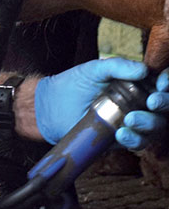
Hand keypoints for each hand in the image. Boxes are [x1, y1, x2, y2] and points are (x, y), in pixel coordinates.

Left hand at [35, 58, 166, 147]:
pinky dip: (134, 139)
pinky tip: (121, 134)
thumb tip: (144, 70)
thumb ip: (116, 66)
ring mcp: (134, 121)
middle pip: (165, 105)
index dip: (167, 82)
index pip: (162, 82)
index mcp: (137, 82)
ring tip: (130, 119)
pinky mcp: (124, 138)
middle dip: (164, 103)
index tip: (161, 83)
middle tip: (151, 102)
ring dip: (149, 123)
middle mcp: (141, 102)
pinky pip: (139, 142)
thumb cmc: (73, 84)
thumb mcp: (93, 70)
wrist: (51, 107)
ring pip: (157, 126)